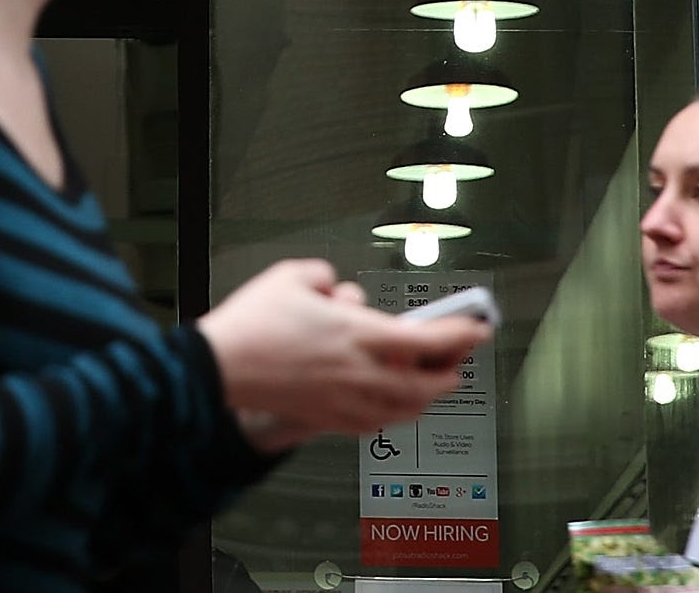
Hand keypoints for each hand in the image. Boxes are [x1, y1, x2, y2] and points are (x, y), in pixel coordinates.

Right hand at [196, 259, 484, 440]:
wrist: (221, 366)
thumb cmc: (253, 324)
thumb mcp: (293, 275)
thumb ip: (325, 276)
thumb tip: (335, 289)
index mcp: (357, 334)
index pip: (427, 340)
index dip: (460, 335)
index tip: (477, 328)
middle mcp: (358, 372)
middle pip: (424, 384)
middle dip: (450, 373)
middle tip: (459, 362)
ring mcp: (344, 400)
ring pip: (403, 409)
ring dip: (426, 398)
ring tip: (432, 387)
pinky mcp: (327, 418)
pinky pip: (375, 423)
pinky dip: (393, 415)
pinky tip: (391, 409)